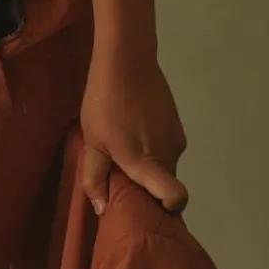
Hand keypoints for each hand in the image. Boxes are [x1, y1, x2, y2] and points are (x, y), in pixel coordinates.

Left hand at [79, 50, 188, 217]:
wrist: (127, 58)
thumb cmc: (104, 101)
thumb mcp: (92, 140)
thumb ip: (96, 177)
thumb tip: (102, 209)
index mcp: (144, 162)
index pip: (175, 197)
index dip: (168, 209)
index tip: (149, 207)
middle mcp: (167, 153)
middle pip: (164, 185)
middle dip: (147, 187)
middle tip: (120, 172)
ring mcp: (175, 137)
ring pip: (164, 165)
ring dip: (148, 164)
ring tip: (123, 143)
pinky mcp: (176, 123)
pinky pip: (166, 147)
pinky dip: (153, 146)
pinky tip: (133, 127)